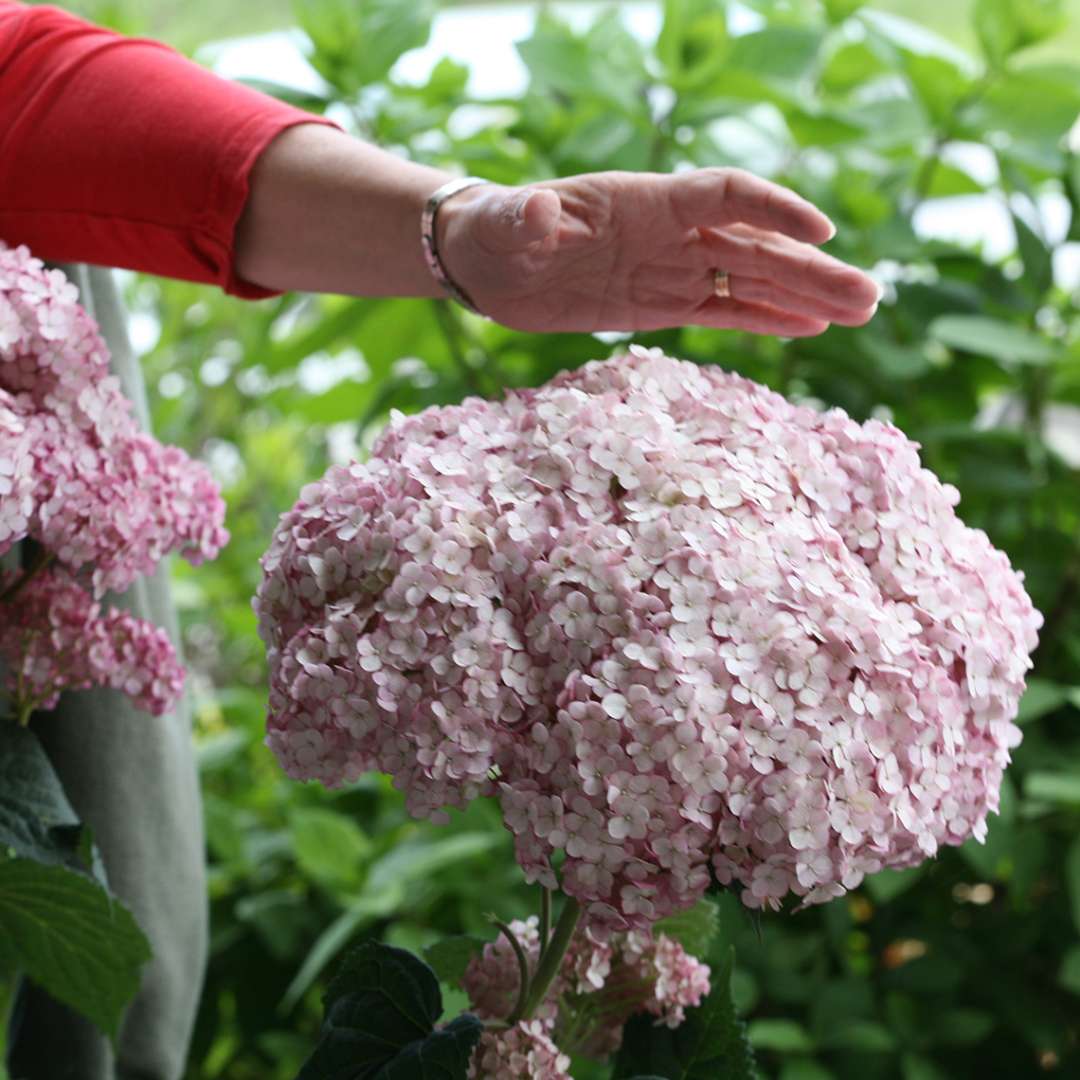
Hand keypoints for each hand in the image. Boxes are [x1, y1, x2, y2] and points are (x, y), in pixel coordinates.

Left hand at [437, 167, 880, 334]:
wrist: (488, 263)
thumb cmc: (495, 232)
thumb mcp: (504, 225)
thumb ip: (526, 219)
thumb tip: (537, 211)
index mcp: (646, 201)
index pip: (726, 195)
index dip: (774, 209)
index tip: (821, 231)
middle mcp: (671, 232)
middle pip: (756, 246)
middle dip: (813, 270)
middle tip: (869, 296)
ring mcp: (672, 268)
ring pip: (751, 281)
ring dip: (806, 296)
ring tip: (862, 310)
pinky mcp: (661, 304)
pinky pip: (724, 312)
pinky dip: (766, 319)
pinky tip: (810, 327)